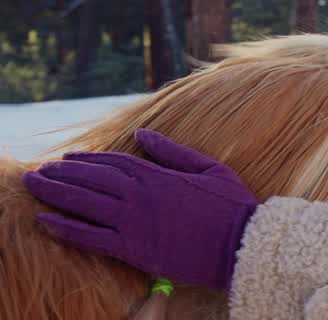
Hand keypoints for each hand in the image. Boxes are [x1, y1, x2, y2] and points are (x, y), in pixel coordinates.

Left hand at [22, 128, 258, 290]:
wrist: (240, 243)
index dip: (87, 159)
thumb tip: (143, 132)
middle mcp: (140, 195)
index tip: (67, 158)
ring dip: (55, 193)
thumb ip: (172, 151)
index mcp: (159, 175)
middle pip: (91, 180)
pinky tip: (45, 222)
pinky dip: (65, 228)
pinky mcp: (132, 248)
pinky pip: (90, 237)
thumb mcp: (208, 168)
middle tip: (39, 171)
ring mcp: (133, 222)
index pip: (113, 162)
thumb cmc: (230, 205)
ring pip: (84, 204)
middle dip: (62, 173)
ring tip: (34, 186)